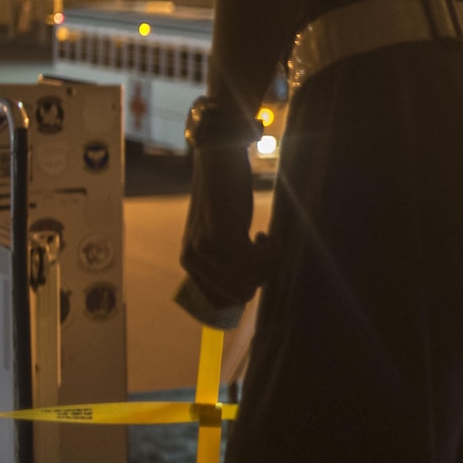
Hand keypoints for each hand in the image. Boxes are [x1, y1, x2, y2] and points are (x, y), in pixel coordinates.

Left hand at [179, 142, 269, 327]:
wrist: (219, 159)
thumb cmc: (225, 196)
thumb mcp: (217, 234)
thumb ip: (222, 261)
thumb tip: (245, 293)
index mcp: (189, 263)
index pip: (221, 302)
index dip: (247, 289)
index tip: (255, 267)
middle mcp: (192, 259)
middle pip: (241, 293)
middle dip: (261, 276)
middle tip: (264, 251)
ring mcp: (206, 248)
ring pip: (251, 278)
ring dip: (269, 261)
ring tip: (266, 239)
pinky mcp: (223, 235)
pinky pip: (258, 260)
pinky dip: (272, 250)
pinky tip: (269, 234)